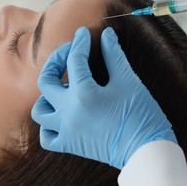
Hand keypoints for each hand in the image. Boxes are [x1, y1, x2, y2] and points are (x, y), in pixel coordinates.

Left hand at [31, 27, 175, 168]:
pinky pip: (47, 137)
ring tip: (63, 88)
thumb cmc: (141, 116)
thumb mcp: (128, 81)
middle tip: (69, 54)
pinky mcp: (71, 145)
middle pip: (46, 81)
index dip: (79, 42)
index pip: (75, 60)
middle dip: (55, 61)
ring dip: (47, 95)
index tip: (83, 34)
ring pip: (39, 110)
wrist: (147, 151)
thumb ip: (114, 55)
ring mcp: (67, 131)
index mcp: (84, 94)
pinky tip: (61, 115)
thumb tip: (107, 35)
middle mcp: (69, 112)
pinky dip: (48, 125)